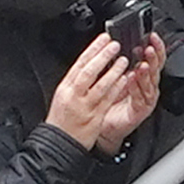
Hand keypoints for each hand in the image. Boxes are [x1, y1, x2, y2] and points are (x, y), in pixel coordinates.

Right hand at [46, 33, 158, 148]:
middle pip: (88, 71)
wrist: (59, 144)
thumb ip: (74, 83)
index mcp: (65, 88)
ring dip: (114, 70)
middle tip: (114, 44)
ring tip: (124, 60)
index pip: (79, 64)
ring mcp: (85, 106)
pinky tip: (124, 79)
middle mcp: (74, 95)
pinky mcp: (95, 117)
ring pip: (100, 84)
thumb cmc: (61, 121)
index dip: (92, 49)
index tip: (102, 39)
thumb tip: (87, 65)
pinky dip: (117, 88)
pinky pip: (108, 100)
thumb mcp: (62, 97)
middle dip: (103, 56)